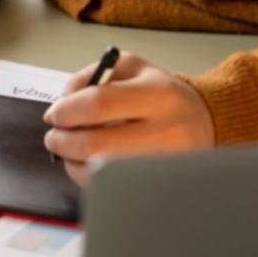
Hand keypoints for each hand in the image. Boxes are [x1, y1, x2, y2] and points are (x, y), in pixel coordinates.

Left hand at [42, 50, 214, 186]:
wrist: (203, 121)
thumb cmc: (160, 93)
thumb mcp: (131, 67)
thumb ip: (91, 76)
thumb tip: (62, 103)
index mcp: (158, 94)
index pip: (99, 104)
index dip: (67, 110)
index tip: (54, 114)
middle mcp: (165, 131)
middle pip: (95, 144)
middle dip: (62, 141)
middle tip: (54, 137)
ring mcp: (161, 164)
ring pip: (99, 173)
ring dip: (72, 162)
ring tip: (70, 149)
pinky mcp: (156, 186)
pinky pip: (110, 189)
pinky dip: (88, 177)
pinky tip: (88, 163)